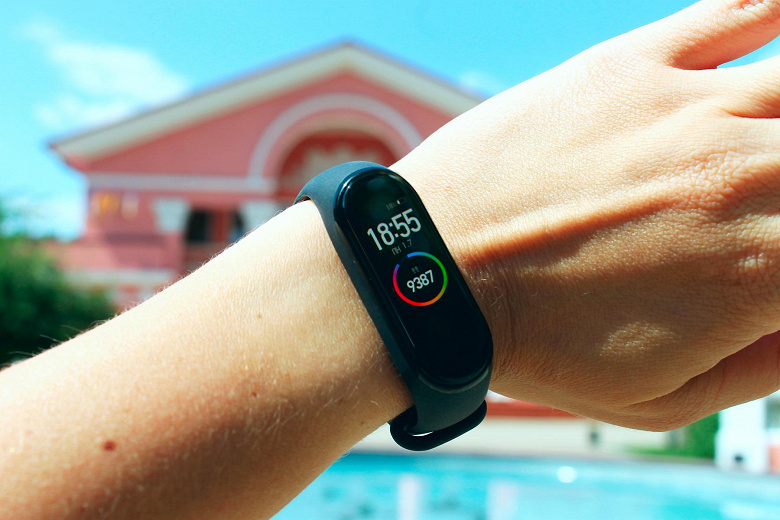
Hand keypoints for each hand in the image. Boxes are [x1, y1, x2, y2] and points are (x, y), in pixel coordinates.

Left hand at [395, 0, 779, 430]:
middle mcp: (748, 172)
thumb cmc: (537, 346)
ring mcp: (690, 106)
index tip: (774, 258)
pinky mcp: (630, 65)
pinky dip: (771, 13)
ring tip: (761, 150)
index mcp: (766, 267)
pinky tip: (775, 32)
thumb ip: (765, 365)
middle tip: (764, 207)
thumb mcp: (661, 399)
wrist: (433, 275)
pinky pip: (738, 8)